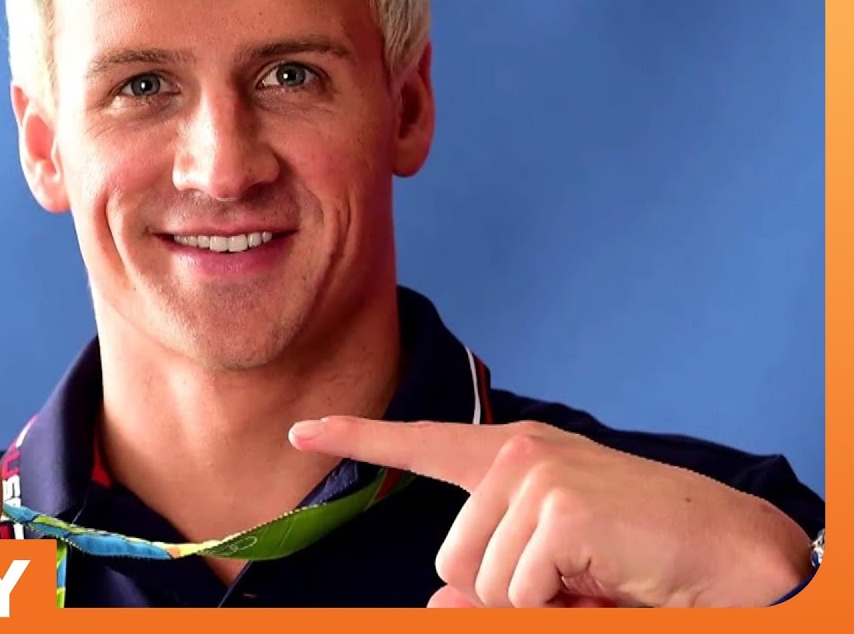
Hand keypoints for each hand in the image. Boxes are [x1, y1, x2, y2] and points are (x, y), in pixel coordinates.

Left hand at [288, 417, 811, 607]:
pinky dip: (556, 607)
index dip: (357, 440)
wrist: (735, 554)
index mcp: (514, 458)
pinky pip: (517, 592)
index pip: (422, 445)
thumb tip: (432, 605)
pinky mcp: (558, 505)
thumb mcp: (551, 576)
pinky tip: (604, 579)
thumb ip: (489, 587)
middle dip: (505, 594)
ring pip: (479, 583)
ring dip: (533, 603)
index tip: (302, 430)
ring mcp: (537, 474)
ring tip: (593, 577)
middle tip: (575, 579)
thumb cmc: (642, 562)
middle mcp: (518, 453)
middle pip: (450, 562)